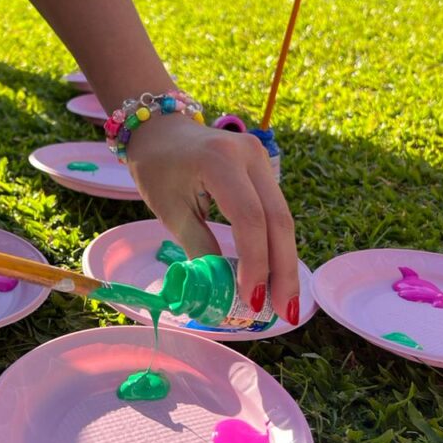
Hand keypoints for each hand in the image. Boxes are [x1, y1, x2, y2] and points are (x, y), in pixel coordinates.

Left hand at [127, 116, 299, 323]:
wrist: (161, 130)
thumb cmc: (157, 169)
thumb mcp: (170, 210)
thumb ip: (199, 246)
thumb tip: (222, 292)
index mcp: (219, 161)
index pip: (249, 218)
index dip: (255, 262)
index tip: (251, 300)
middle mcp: (249, 155)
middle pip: (278, 219)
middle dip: (283, 270)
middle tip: (285, 312)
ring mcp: (261, 158)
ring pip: (283, 217)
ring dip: (285, 262)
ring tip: (285, 302)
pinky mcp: (264, 166)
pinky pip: (276, 210)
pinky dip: (277, 245)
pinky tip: (277, 275)